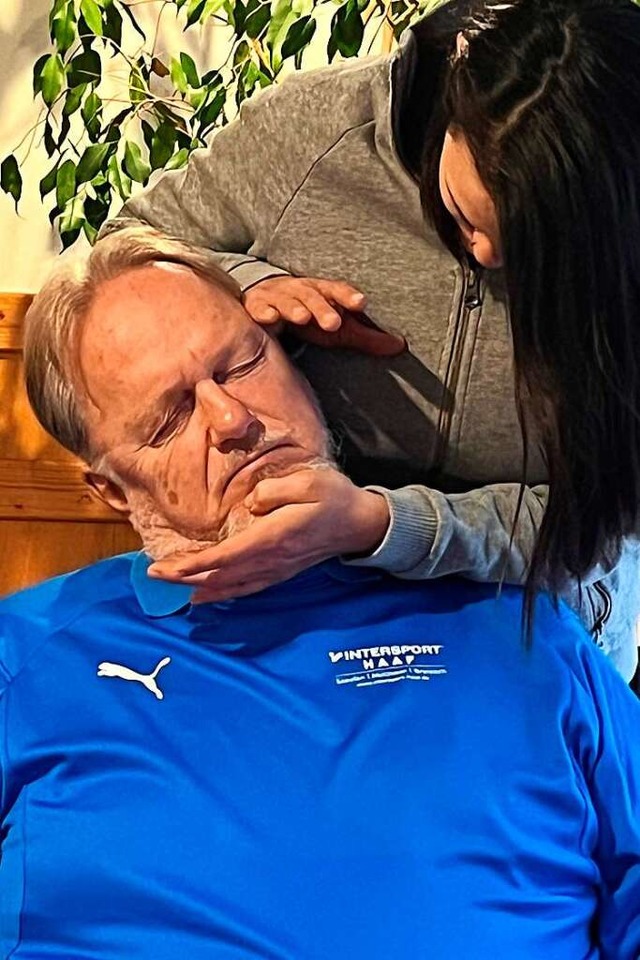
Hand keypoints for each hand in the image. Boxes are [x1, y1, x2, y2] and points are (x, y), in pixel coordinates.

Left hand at [147, 468, 389, 602]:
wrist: (360, 524)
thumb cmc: (333, 498)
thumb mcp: (309, 481)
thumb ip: (276, 490)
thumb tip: (251, 503)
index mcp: (274, 537)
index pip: (225, 556)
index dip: (194, 564)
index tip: (167, 568)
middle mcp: (271, 560)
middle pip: (221, 575)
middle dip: (185, 577)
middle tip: (152, 576)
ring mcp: (276, 570)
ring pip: (230, 585)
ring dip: (198, 587)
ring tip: (170, 588)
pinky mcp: (279, 572)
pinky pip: (245, 588)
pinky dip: (221, 593)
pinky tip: (204, 594)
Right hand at [243, 276, 404, 356]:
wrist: (265, 303)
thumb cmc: (308, 316)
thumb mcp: (337, 328)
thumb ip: (366, 337)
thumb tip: (400, 346)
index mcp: (321, 292)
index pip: (337, 290)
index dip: (348, 296)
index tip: (361, 304)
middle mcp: (299, 290)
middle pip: (312, 296)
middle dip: (322, 308)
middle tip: (334, 323)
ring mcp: (276, 297)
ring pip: (286, 300)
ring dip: (294, 308)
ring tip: (302, 318)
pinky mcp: (255, 307)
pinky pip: (258, 309)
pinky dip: (263, 312)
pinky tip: (268, 318)